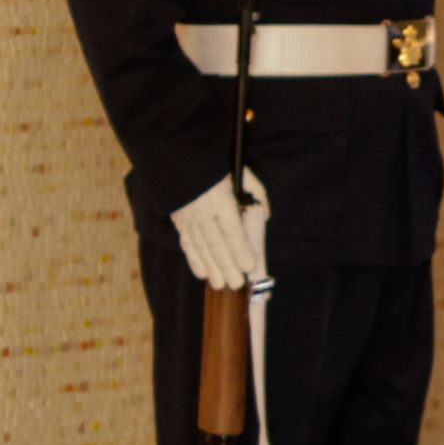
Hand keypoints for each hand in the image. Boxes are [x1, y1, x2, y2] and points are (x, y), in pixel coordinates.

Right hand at [170, 174, 267, 291]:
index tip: (249, 266)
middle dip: (226, 266)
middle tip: (236, 284)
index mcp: (220, 200)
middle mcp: (203, 212)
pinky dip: (194, 260)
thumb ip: (257, 195)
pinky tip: (202, 273)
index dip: (240, 250)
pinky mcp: (179, 221)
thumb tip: (264, 215)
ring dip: (211, 268)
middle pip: (216, 244)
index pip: (231, 230)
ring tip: (220, 285)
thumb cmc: (218, 168)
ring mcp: (188, 218)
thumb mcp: (243, 175)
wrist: (179, 159)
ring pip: (200, 247)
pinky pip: (187, 244)